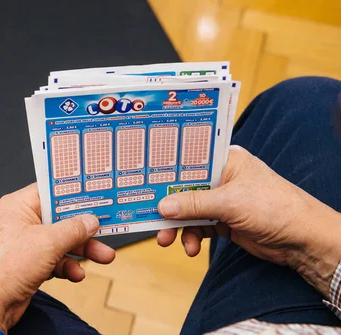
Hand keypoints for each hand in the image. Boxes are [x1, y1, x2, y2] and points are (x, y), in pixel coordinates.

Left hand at [0, 184, 114, 331]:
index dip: (75, 194)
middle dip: (85, 229)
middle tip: (107, 231)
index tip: (98, 195)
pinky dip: (66, 266)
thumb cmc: (5, 267)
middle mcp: (20, 222)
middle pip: (60, 218)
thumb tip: (90, 220)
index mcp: (19, 205)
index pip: (52, 191)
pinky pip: (54, 260)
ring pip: (60, 241)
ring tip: (103, 257)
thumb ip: (73, 228)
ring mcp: (24, 244)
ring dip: (81, 250)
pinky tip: (76, 274)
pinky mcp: (27, 265)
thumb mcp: (48, 242)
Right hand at [156, 145, 340, 295]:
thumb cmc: (275, 207)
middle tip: (151, 218)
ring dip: (177, 226)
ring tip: (167, 240)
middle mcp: (222, 177)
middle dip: (168, 206)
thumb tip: (162, 206)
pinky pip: (198, 226)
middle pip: (184, 188)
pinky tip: (189, 247)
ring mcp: (222, 200)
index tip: (144, 180)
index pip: (189, 160)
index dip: (167, 170)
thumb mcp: (230, 202)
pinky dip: (191, 237)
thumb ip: (194, 204)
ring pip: (188, 210)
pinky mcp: (224, 221)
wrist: (302, 240)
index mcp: (226, 160)